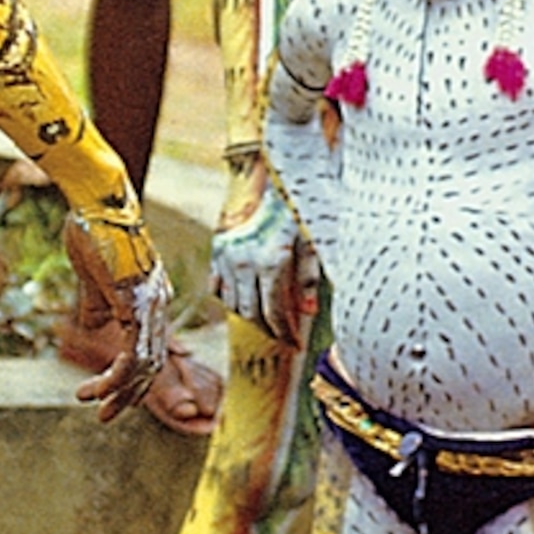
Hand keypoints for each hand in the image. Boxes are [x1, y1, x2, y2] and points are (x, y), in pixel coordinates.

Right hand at [63, 218, 168, 422]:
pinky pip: (134, 355)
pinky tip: (94, 388)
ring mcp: (152, 305)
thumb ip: (99, 304)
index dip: (129, 376)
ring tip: (90, 404)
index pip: (149, 348)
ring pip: (145, 366)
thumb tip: (96, 327)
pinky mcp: (138, 305)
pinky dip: (115, 378)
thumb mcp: (93, 277)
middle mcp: (159, 304)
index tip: (104, 393)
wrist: (97, 201)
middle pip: (152, 364)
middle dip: (127, 394)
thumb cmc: (93, 231)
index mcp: (151, 297)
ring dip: (117, 391)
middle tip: (104, 416)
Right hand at [210, 172, 308, 340]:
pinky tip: (247, 299)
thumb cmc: (305, 217)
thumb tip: (308, 312)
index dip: (285, 333)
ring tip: (269, 319)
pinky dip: (228, 298)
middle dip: (269, 329)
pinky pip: (216, 286)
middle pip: (251, 312)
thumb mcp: (316, 247)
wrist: (281, 187)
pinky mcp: (218, 248)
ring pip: (232, 302)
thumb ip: (310, 279)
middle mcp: (244, 260)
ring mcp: (227, 254)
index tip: (296, 346)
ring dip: (250, 315)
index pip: (273, 312)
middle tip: (283, 337)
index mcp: (272, 261)